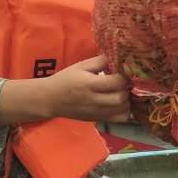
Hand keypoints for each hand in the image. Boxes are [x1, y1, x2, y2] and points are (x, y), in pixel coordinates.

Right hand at [0, 56, 129, 125]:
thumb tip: (117, 58)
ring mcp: (97, 112)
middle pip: (121, 98)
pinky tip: (120, 103)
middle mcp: (94, 100)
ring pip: (122, 109)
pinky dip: (124, 111)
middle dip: (126, 89)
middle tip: (124, 83)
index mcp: (89, 84)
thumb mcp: (80, 66)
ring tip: (122, 91)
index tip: (122, 71)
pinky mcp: (98, 119)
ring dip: (127, 100)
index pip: (116, 82)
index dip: (124, 76)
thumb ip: (99, 62)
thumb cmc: (65, 80)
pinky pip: (119, 119)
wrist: (50, 99)